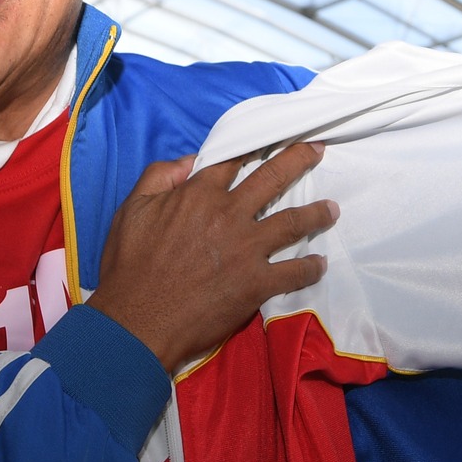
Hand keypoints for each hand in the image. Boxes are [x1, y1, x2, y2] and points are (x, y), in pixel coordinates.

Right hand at [87, 143, 337, 370]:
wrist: (137, 321)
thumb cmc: (129, 267)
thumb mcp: (132, 210)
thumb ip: (159, 177)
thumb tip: (190, 160)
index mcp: (199, 195)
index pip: (234, 161)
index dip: (255, 148)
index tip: (273, 139)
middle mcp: (229, 215)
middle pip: (273, 178)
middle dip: (299, 159)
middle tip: (317, 150)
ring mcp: (247, 249)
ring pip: (293, 222)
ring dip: (316, 213)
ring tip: (332, 209)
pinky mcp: (257, 283)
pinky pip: (293, 272)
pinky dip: (310, 267)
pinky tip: (320, 264)